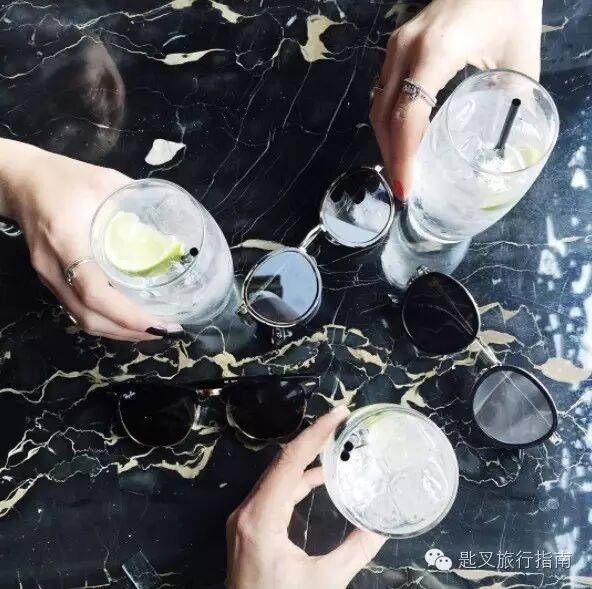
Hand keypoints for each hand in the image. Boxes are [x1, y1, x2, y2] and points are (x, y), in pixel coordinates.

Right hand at [0, 139, 181, 340]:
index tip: (159, 322)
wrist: (21, 181)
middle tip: (165, 330)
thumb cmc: (65, 179)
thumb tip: (171, 233)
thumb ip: (138, 204)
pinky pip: (77, 311)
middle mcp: (54, 267)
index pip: (95, 292)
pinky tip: (127, 319)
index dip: (127, 314)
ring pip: (82, 319)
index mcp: (67, 242)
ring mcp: (49, 277)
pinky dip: (105, 321)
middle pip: (89, 317)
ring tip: (152, 330)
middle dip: (129, 331)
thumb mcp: (106, 183)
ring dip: (118, 331)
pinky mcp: (51, 280)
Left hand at [225, 405, 385, 588]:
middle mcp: (247, 511)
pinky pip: (275, 492)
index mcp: (260, 518)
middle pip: (281, 462)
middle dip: (312, 439)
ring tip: (335, 445)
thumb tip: (379, 529)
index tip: (339, 414)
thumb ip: (354, 553)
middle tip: (340, 422)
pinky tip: (320, 479)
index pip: (289, 461)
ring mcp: (245, 519)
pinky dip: (298, 480)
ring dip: (305, 459)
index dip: (316, 434)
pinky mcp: (250, 527)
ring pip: (277, 475)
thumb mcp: (322, 583)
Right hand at [370, 0, 541, 198]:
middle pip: (384, 115)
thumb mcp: (520, 56)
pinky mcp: (397, 45)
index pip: (408, 116)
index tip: (407, 188)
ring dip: (387, 141)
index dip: (403, 157)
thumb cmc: (509, 6)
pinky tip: (404, 139)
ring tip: (403, 169)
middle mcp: (405, 49)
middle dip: (391, 156)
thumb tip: (508, 147)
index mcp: (436, 52)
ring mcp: (396, 45)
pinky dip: (390, 121)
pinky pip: (384, 91)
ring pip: (378, 105)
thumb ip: (514, 102)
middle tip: (404, 187)